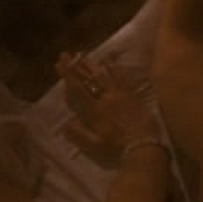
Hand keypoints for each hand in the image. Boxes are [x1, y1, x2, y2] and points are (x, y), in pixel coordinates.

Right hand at [57, 52, 161, 167]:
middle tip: (66, 54)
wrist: (143, 145)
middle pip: (89, 78)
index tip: (60, 63)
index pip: (78, 88)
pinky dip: (114, 68)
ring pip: (104, 75)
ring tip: (82, 55)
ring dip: (92, 65)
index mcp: (95, 110)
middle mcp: (106, 98)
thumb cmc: (117, 147)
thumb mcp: (94, 144)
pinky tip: (109, 61)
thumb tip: (64, 124)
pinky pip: (122, 78)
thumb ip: (78, 134)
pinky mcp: (133, 95)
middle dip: (76, 66)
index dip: (68, 74)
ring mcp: (121, 94)